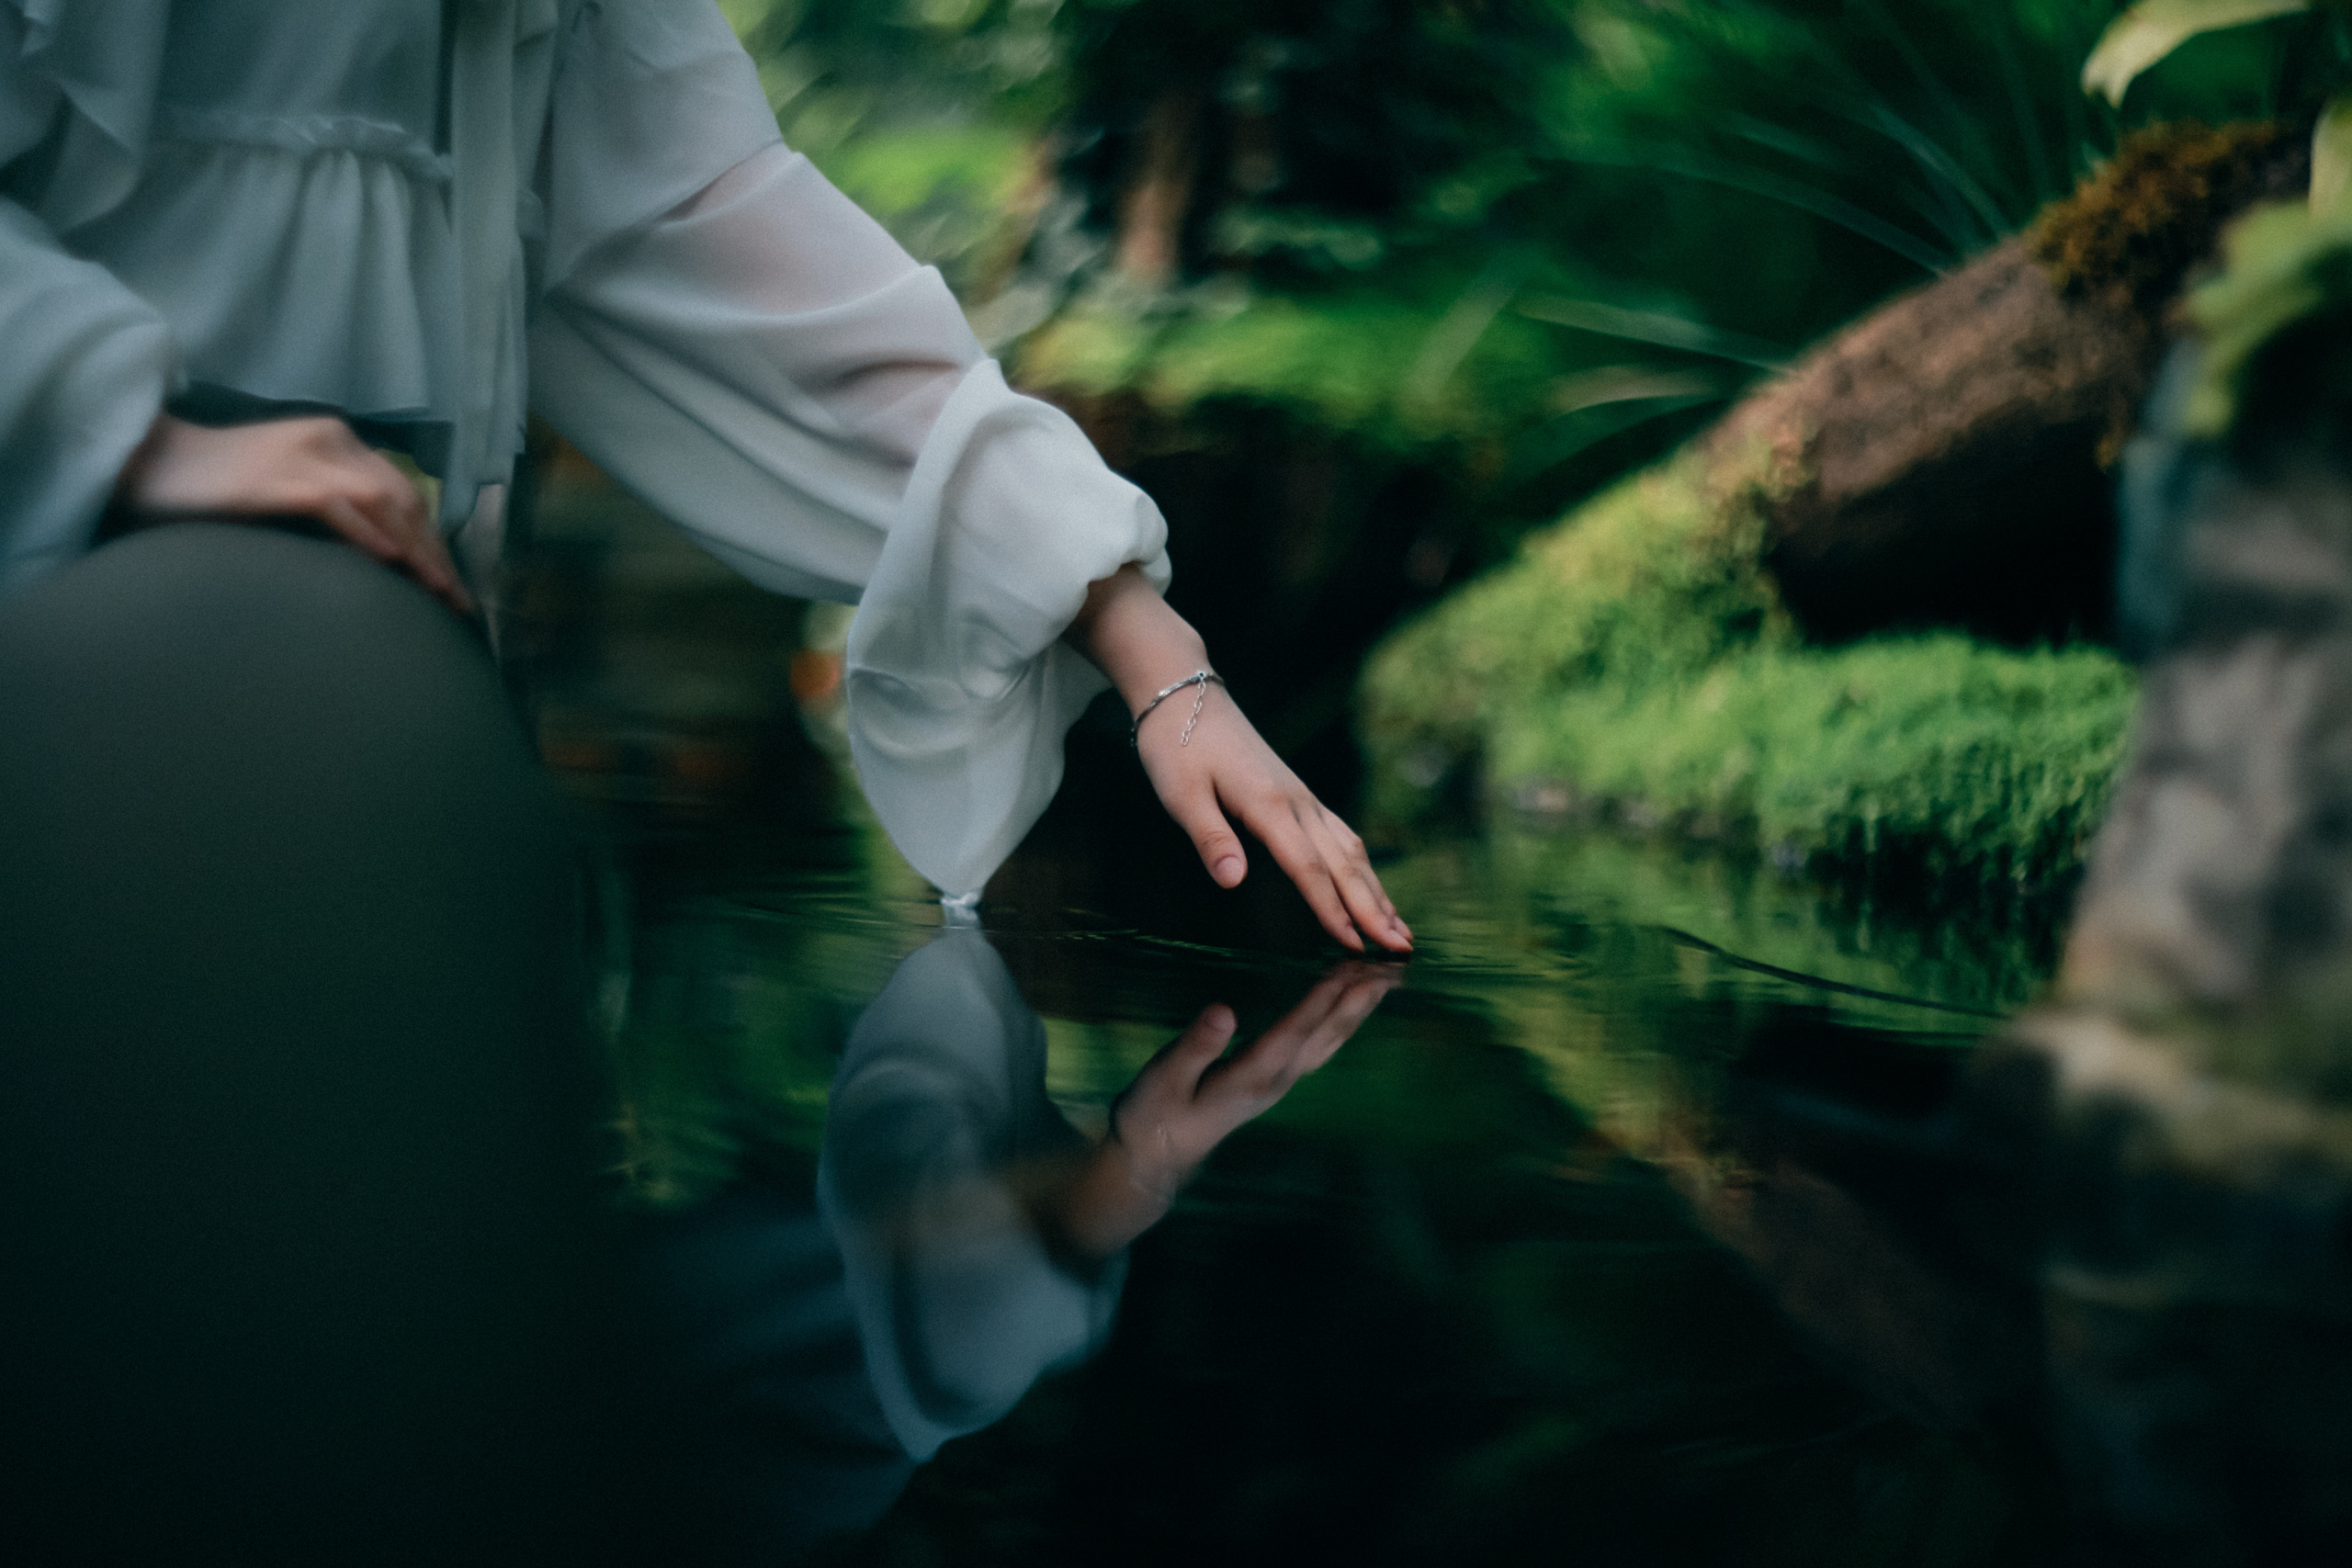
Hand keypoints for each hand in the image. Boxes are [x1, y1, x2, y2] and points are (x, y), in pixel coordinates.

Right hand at [114, 414, 473, 615]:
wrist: (152, 463)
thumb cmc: (219, 486)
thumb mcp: (291, 489)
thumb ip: (336, 506)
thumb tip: (384, 553)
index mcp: (340, 442)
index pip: (404, 493)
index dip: (433, 541)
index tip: (452, 586)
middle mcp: (333, 441)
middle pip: (404, 500)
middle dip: (435, 554)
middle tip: (456, 603)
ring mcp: (305, 457)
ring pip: (382, 502)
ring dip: (415, 551)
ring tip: (437, 593)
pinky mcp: (277, 477)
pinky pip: (335, 505)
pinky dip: (366, 533)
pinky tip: (389, 562)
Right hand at [1051, 962, 1398, 1257]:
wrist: (1158, 1156)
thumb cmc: (1154, 1113)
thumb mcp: (1164, 1077)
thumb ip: (1195, 1046)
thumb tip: (1224, 1012)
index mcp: (1249, 1078)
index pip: (1293, 1032)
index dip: (1321, 999)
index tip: (1349, 969)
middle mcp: (1275, 1081)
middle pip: (1326, 1037)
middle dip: (1358, 1001)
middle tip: (1390, 967)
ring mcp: (1279, 1083)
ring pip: (1329, 1042)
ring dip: (1357, 1009)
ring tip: (1384, 979)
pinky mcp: (1276, 1080)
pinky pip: (1319, 1045)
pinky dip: (1339, 1020)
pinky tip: (1349, 1003)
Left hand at [1068, 566, 1411, 952]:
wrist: (1185, 696)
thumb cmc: (1177, 746)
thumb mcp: (1181, 794)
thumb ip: (1210, 838)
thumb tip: (1234, 881)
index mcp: (1268, 804)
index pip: (1308, 868)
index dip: (1331, 910)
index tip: (1355, 945)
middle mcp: (1296, 802)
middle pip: (1343, 864)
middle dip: (1373, 909)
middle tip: (1401, 949)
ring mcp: (1301, 797)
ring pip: (1350, 850)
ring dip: (1376, 891)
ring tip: (1399, 928)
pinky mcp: (1298, 795)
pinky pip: (1341, 835)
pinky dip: (1361, 867)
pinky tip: (1371, 885)